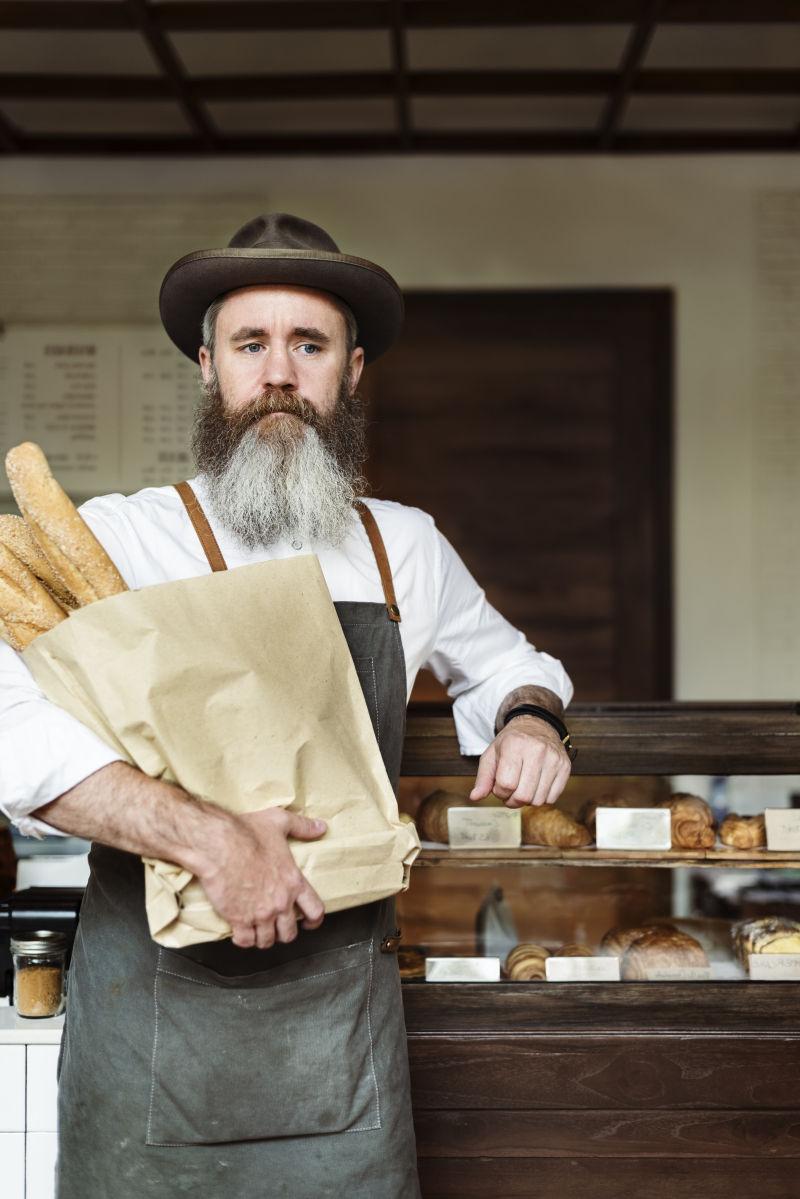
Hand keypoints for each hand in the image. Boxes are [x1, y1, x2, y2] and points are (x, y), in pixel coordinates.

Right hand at [196, 808, 326, 949]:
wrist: (218, 845)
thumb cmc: (246, 833)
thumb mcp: (279, 822)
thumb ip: (302, 827)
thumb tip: (320, 827)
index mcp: (293, 882)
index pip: (314, 910)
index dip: (314, 921)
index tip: (308, 923)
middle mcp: (280, 902)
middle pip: (289, 933)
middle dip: (284, 932)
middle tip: (277, 927)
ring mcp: (260, 914)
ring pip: (267, 940)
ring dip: (263, 937)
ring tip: (257, 930)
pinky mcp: (239, 919)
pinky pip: (245, 941)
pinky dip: (243, 939)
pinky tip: (240, 932)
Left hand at [469, 715, 570, 808]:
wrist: (537, 725)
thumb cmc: (511, 742)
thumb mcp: (492, 754)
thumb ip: (483, 778)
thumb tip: (475, 797)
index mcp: (515, 745)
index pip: (506, 784)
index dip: (499, 792)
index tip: (499, 786)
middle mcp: (537, 750)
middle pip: (523, 796)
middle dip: (512, 801)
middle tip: (510, 792)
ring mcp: (554, 758)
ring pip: (539, 800)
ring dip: (527, 801)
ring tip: (522, 787)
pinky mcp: (565, 766)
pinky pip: (552, 798)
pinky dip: (541, 797)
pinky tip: (536, 785)